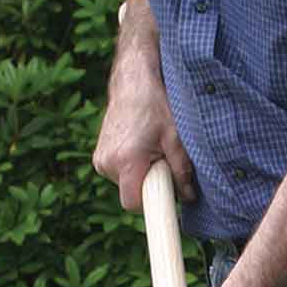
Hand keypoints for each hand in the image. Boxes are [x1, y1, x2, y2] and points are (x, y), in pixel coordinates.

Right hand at [94, 91, 196, 210]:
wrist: (133, 82)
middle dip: (148, 184)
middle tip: (159, 161)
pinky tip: (136, 147)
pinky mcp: (98, 156)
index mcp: (127, 160)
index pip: (133, 204)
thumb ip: (182, 171)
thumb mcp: (175, 137)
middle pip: (131, 194)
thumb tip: (189, 197)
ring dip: (139, 174)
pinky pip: (117, 174)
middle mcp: (108, 162)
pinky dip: (130, 167)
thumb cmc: (155, 105)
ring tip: (147, 149)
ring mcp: (100, 159)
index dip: (150, 204)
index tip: (161, 200)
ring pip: (125, 184)